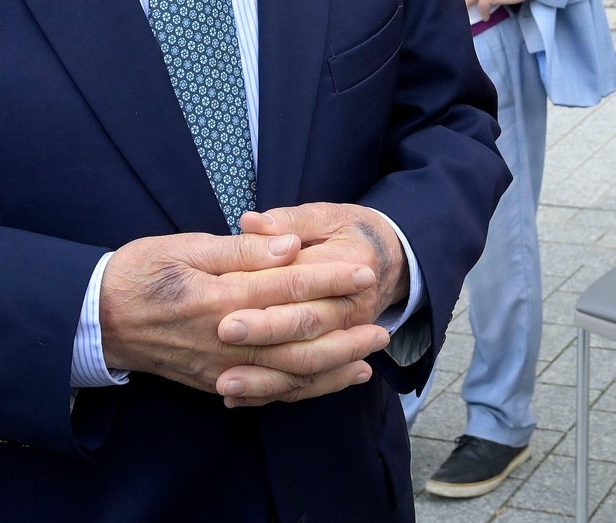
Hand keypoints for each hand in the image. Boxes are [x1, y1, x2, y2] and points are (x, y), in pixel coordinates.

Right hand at [98, 230, 388, 406]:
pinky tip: (333, 379)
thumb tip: (290, 245)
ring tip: (370, 355)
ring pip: (289, 374)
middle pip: (298, 341)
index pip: (287, 288)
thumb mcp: (185, 246)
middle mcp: (224, 340)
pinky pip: (269, 393)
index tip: (364, 271)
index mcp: (218, 299)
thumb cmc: (141, 273)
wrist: (98, 320)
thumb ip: (241, 251)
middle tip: (383, 324)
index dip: (329, 279)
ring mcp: (221, 368)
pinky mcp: (217, 383)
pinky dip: (306, 389)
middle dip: (345, 333)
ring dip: (335, 366)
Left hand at [221, 203, 411, 403]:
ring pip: (307, 365)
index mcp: (351, 263)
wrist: (391, 261)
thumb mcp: (326, 215)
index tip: (228, 310)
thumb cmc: (351, 231)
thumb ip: (288, 220)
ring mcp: (348, 336)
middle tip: (224, 338)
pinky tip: (237, 398)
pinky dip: (273, 392)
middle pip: (306, 326)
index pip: (302, 283)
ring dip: (265, 379)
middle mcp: (353, 305)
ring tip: (225, 385)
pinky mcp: (337, 355)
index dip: (266, 296)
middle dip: (265, 335)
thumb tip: (251, 222)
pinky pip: (308, 383)